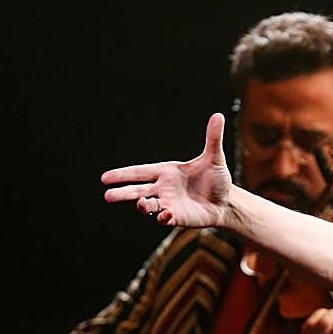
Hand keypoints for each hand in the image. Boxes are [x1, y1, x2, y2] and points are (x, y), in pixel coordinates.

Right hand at [102, 112, 233, 227]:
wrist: (227, 202)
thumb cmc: (218, 179)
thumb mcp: (215, 158)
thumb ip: (212, 138)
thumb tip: (218, 115)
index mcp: (166, 172)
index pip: (140, 172)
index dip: (123, 174)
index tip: (105, 177)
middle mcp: (163, 188)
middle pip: (137, 190)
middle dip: (123, 193)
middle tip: (107, 195)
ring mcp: (169, 203)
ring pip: (148, 205)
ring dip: (142, 205)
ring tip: (140, 204)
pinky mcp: (177, 217)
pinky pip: (164, 218)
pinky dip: (162, 217)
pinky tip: (166, 214)